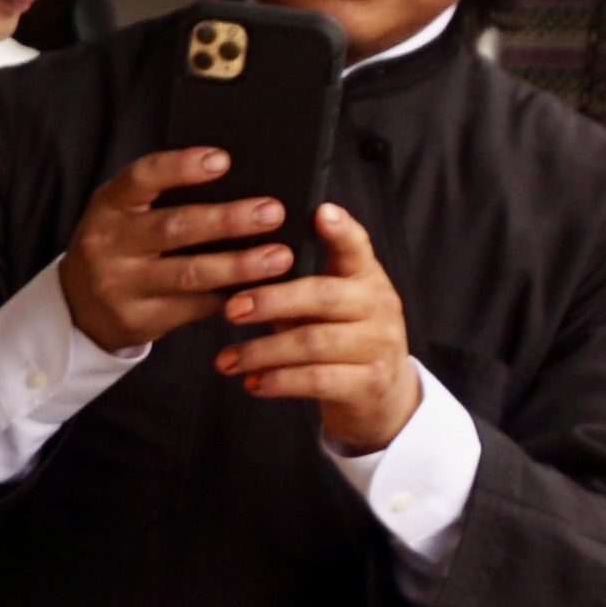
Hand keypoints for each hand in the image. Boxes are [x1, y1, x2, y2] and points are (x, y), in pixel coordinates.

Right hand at [52, 145, 301, 355]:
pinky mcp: (137, 320)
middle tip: (272, 212)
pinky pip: (192, 308)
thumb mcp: (123, 213)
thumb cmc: (118, 246)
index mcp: (108, 206)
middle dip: (228, 220)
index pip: (142, 178)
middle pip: (174, 228)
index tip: (222, 160)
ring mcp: (120, 286)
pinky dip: (230, 297)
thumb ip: (161, 196)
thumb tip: (238, 182)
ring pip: (189, 274)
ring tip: (279, 257)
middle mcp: (108, 245)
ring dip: (239, 265)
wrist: (77, 307)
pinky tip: (258, 290)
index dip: (181, 167)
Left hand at [214, 200, 423, 450]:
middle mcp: (379, 305)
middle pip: (323, 296)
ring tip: (226, 359)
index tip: (320, 211)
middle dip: (272, 301)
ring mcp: (379, 345)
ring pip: (314, 342)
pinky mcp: (370, 383)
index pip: (356, 247)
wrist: (379, 395)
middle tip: (231, 309)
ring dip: (263, 351)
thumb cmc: (338, 338)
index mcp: (366, 277)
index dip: (341, 230)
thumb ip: (297, 284)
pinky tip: (253, 382)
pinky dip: (279, 381)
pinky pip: (318, 380)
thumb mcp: (324, 306)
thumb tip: (241, 265)